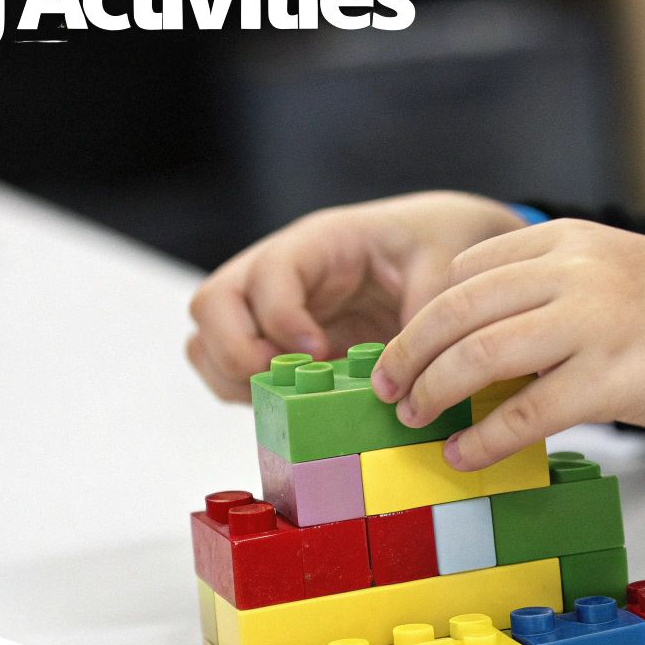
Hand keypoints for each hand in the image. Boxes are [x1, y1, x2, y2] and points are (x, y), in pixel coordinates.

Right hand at [186, 192, 525, 400]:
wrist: (428, 245)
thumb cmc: (430, 244)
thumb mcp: (439, 267)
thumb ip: (424, 315)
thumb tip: (403, 379)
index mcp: (318, 242)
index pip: (269, 273)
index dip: (282, 318)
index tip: (319, 354)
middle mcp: (275, 270)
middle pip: (212, 304)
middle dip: (239, 353)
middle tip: (290, 381)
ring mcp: (262, 306)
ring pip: (205, 341)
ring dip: (235, 378)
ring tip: (290, 397)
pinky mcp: (265, 339)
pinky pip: (223, 369)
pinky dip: (243, 393)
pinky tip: (291, 402)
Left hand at [371, 220, 644, 469]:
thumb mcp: (615, 273)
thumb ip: (552, 293)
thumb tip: (482, 344)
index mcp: (568, 240)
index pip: (469, 268)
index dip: (428, 310)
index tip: (408, 344)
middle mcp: (572, 272)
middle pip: (458, 309)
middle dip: (410, 351)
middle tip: (385, 385)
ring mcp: (590, 324)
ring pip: (478, 357)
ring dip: (432, 390)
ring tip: (412, 416)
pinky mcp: (608, 380)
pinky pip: (523, 413)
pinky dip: (482, 439)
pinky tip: (462, 455)